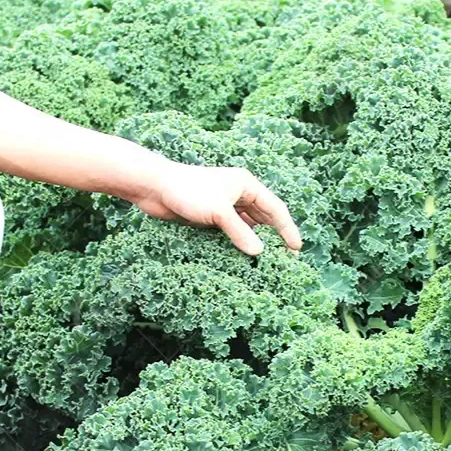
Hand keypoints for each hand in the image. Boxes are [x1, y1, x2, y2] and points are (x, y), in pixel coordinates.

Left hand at [134, 163, 301, 255]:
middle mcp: (238, 195)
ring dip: (254, 243)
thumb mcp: (218, 211)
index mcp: (246, 185)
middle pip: (263, 219)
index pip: (275, 209)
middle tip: (284, 262)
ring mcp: (223, 207)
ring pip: (246, 228)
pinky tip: (240, 259)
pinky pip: (229, 234)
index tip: (296, 249)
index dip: (287, 229)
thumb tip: (259, 253)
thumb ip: (239, 232)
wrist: (154, 188)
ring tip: (265, 264)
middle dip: (274, 238)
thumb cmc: (188, 190)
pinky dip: (236, 245)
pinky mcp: (209, 218)